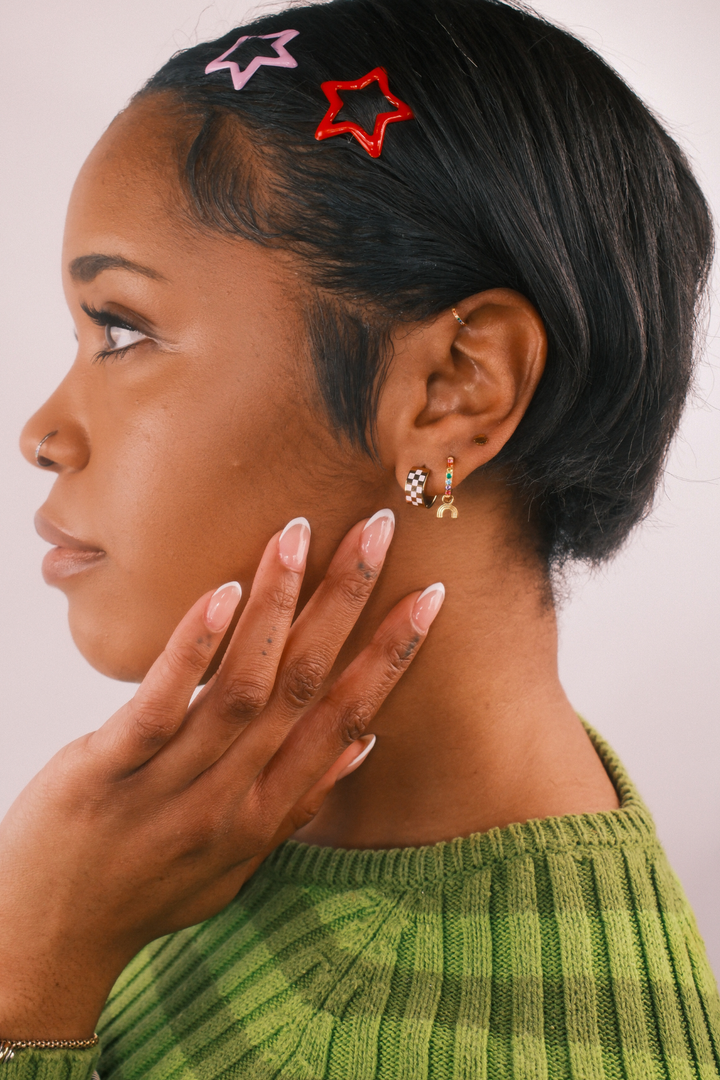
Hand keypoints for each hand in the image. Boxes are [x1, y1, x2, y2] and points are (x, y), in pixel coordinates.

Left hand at [0, 512, 442, 1039]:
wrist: (51, 942)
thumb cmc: (149, 893)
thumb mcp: (239, 862)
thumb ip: (300, 802)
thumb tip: (361, 744)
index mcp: (268, 814)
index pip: (347, 720)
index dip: (392, 657)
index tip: (428, 599)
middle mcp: (233, 799)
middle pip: (306, 688)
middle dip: (348, 604)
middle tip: (377, 532)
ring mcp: (172, 786)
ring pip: (242, 686)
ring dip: (277, 606)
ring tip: (299, 538)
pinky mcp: (107, 772)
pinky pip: (160, 705)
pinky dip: (195, 648)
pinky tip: (221, 594)